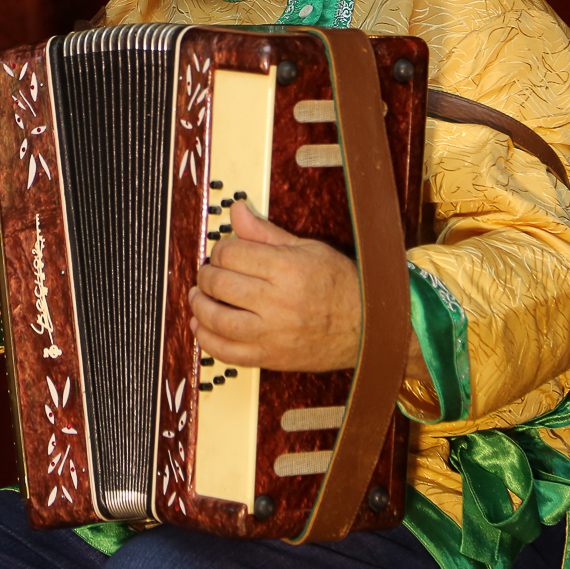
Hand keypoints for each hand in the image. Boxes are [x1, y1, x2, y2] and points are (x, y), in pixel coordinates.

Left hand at [190, 203, 362, 372]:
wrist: (370, 326)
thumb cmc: (341, 285)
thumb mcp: (308, 248)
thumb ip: (266, 233)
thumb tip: (237, 211)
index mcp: (288, 269)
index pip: (232, 253)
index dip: (220, 249)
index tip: (223, 251)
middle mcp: (279, 302)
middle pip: (220, 284)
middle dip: (206, 274)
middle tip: (208, 272)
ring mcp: (274, 334)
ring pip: (218, 320)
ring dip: (200, 306)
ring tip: (199, 297)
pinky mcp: (272, 358)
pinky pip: (228, 353)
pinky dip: (208, 340)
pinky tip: (202, 327)